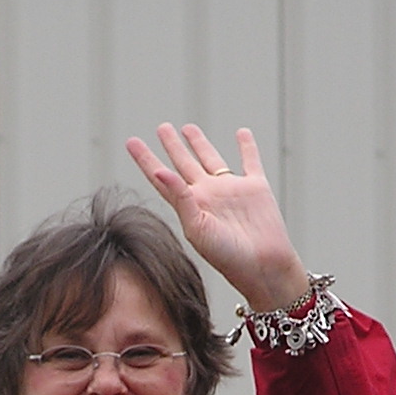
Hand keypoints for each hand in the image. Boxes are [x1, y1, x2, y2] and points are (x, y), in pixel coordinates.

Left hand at [126, 124, 310, 311]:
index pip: (162, 177)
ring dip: (200, 143)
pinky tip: (242, 133)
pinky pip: (250, 161)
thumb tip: (160, 171)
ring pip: (212, 158)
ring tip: (187, 128)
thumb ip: (180, 199)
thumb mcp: (197, 229)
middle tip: (162, 127)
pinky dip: (247, 146)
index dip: (146, 159)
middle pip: (184, 163)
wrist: (263, 267)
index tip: (131, 142)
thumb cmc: (228, 257)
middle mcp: (208, 195)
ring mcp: (231, 190)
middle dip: (172, 146)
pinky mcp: (256, 188)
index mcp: (189, 206)